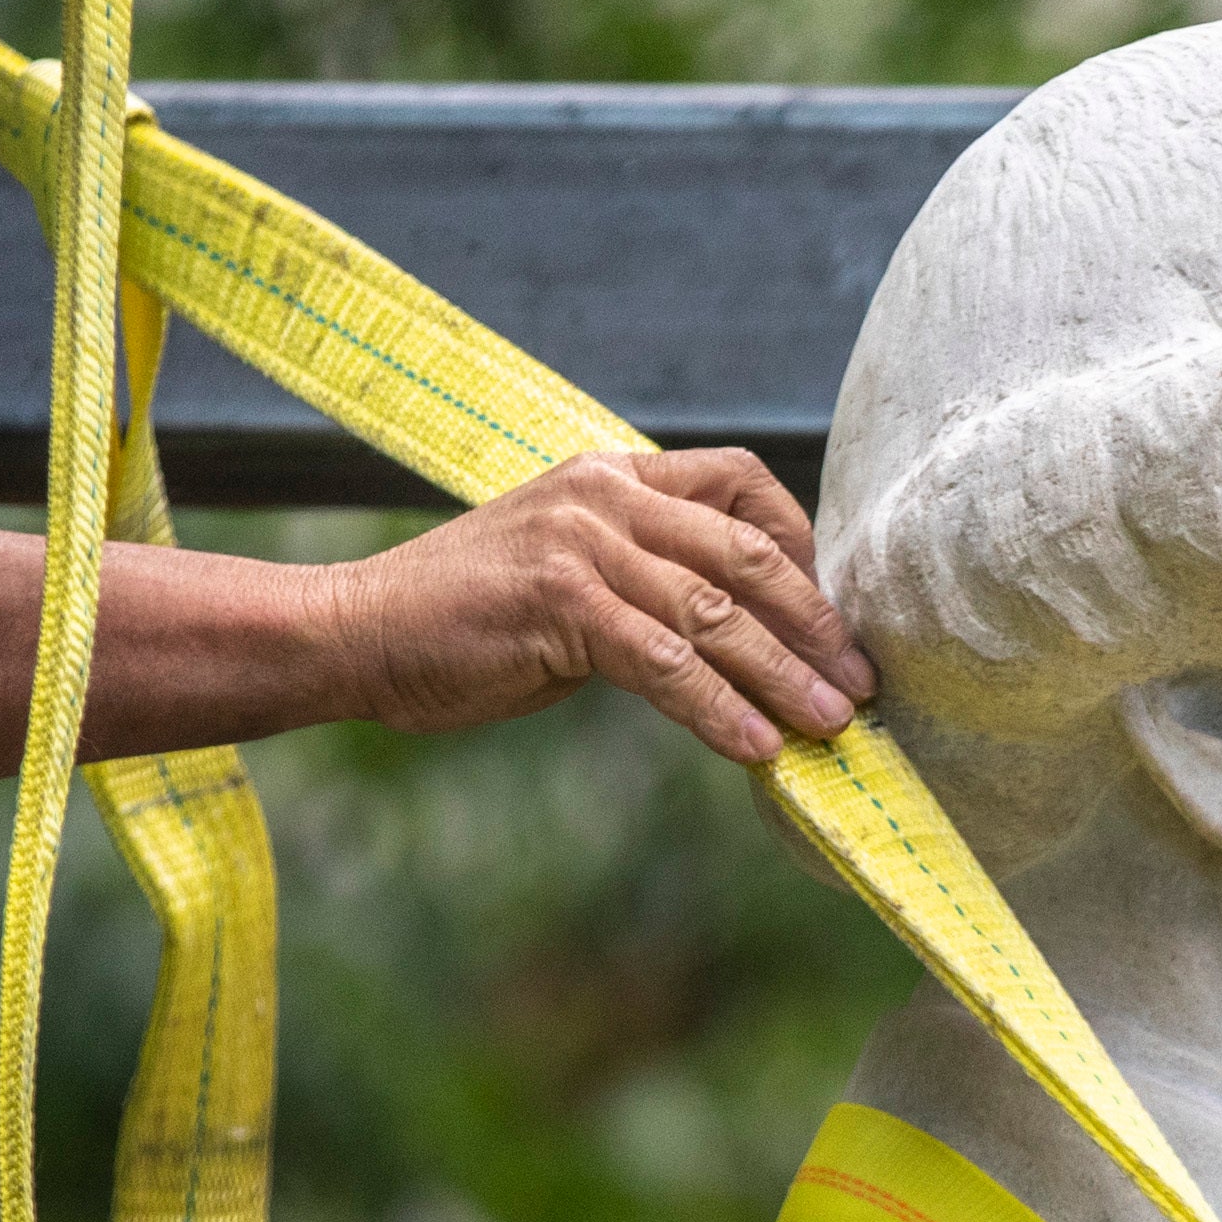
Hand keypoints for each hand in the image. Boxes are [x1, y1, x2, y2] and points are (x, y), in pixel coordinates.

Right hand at [322, 448, 877, 764]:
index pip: (741, 482)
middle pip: (748, 554)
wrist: (357, 631)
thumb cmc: (466, 616)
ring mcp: (583, 545)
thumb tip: (742, 633)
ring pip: (717, 614)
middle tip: (864, 682)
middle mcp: (606, 495)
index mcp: (613, 474)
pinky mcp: (561, 604)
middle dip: (816, 624)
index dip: (803, 544)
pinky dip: (719, 710)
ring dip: (785, 677)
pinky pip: (667, 662)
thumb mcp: (568, 568)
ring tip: (832, 726)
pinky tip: (756, 747)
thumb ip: (646, 576)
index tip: (833, 613)